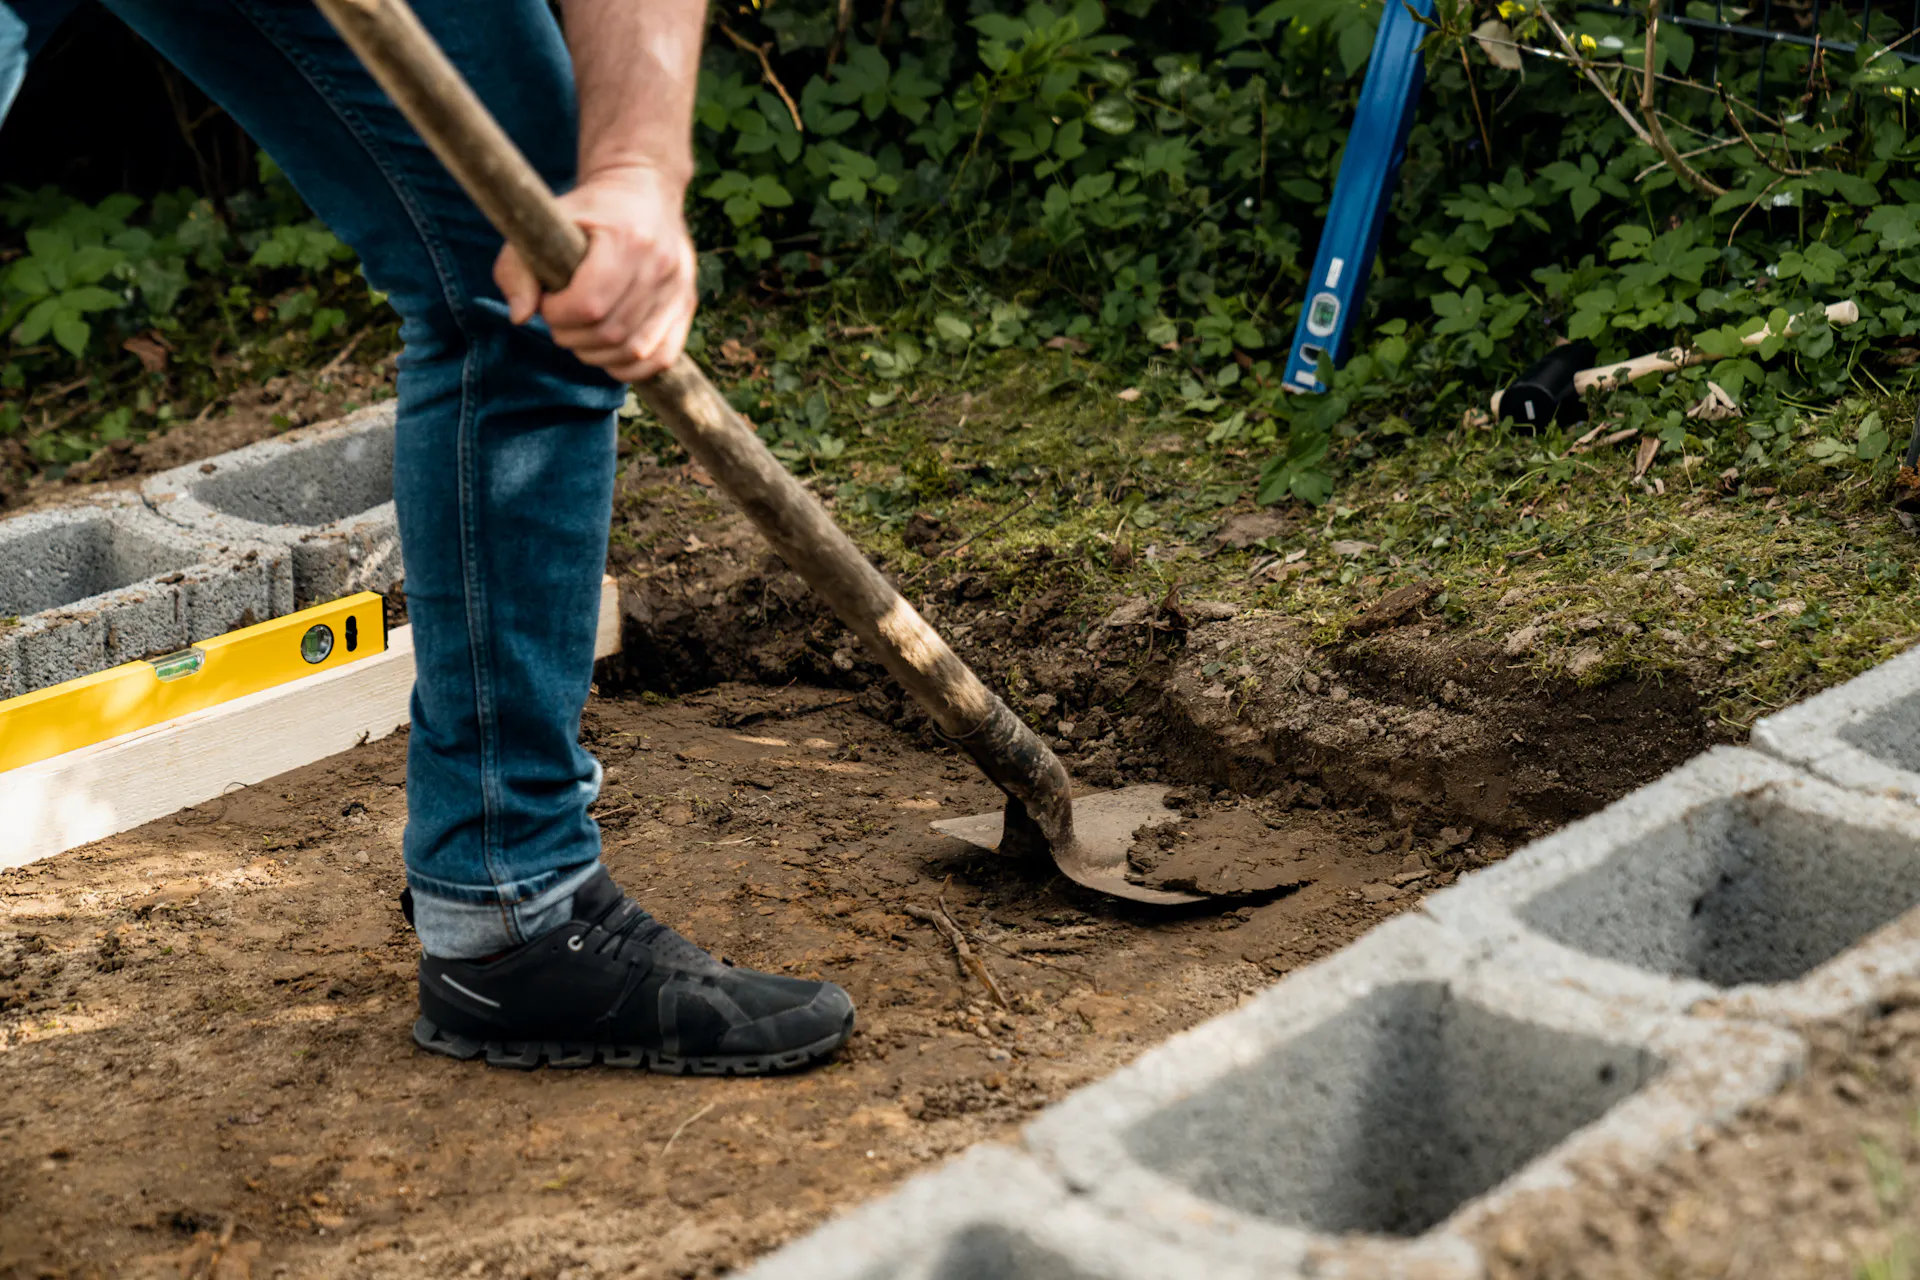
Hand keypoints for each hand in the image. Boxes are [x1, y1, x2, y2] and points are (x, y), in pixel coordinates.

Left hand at [494, 165, 697, 382]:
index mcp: (628, 239)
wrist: (643, 190)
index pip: (589, 304)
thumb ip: (517, 267)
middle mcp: (661, 265)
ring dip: (597, 354)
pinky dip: (631, 367)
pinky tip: (609, 352)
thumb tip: (521, 318)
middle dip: (572, 337)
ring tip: (581, 334)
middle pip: (610, 332)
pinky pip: (661, 358)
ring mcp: (679, 288)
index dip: (558, 314)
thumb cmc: (588, 210)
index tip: (548, 302)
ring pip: (634, 351)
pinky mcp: (687, 305)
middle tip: (561, 320)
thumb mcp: (545, 224)